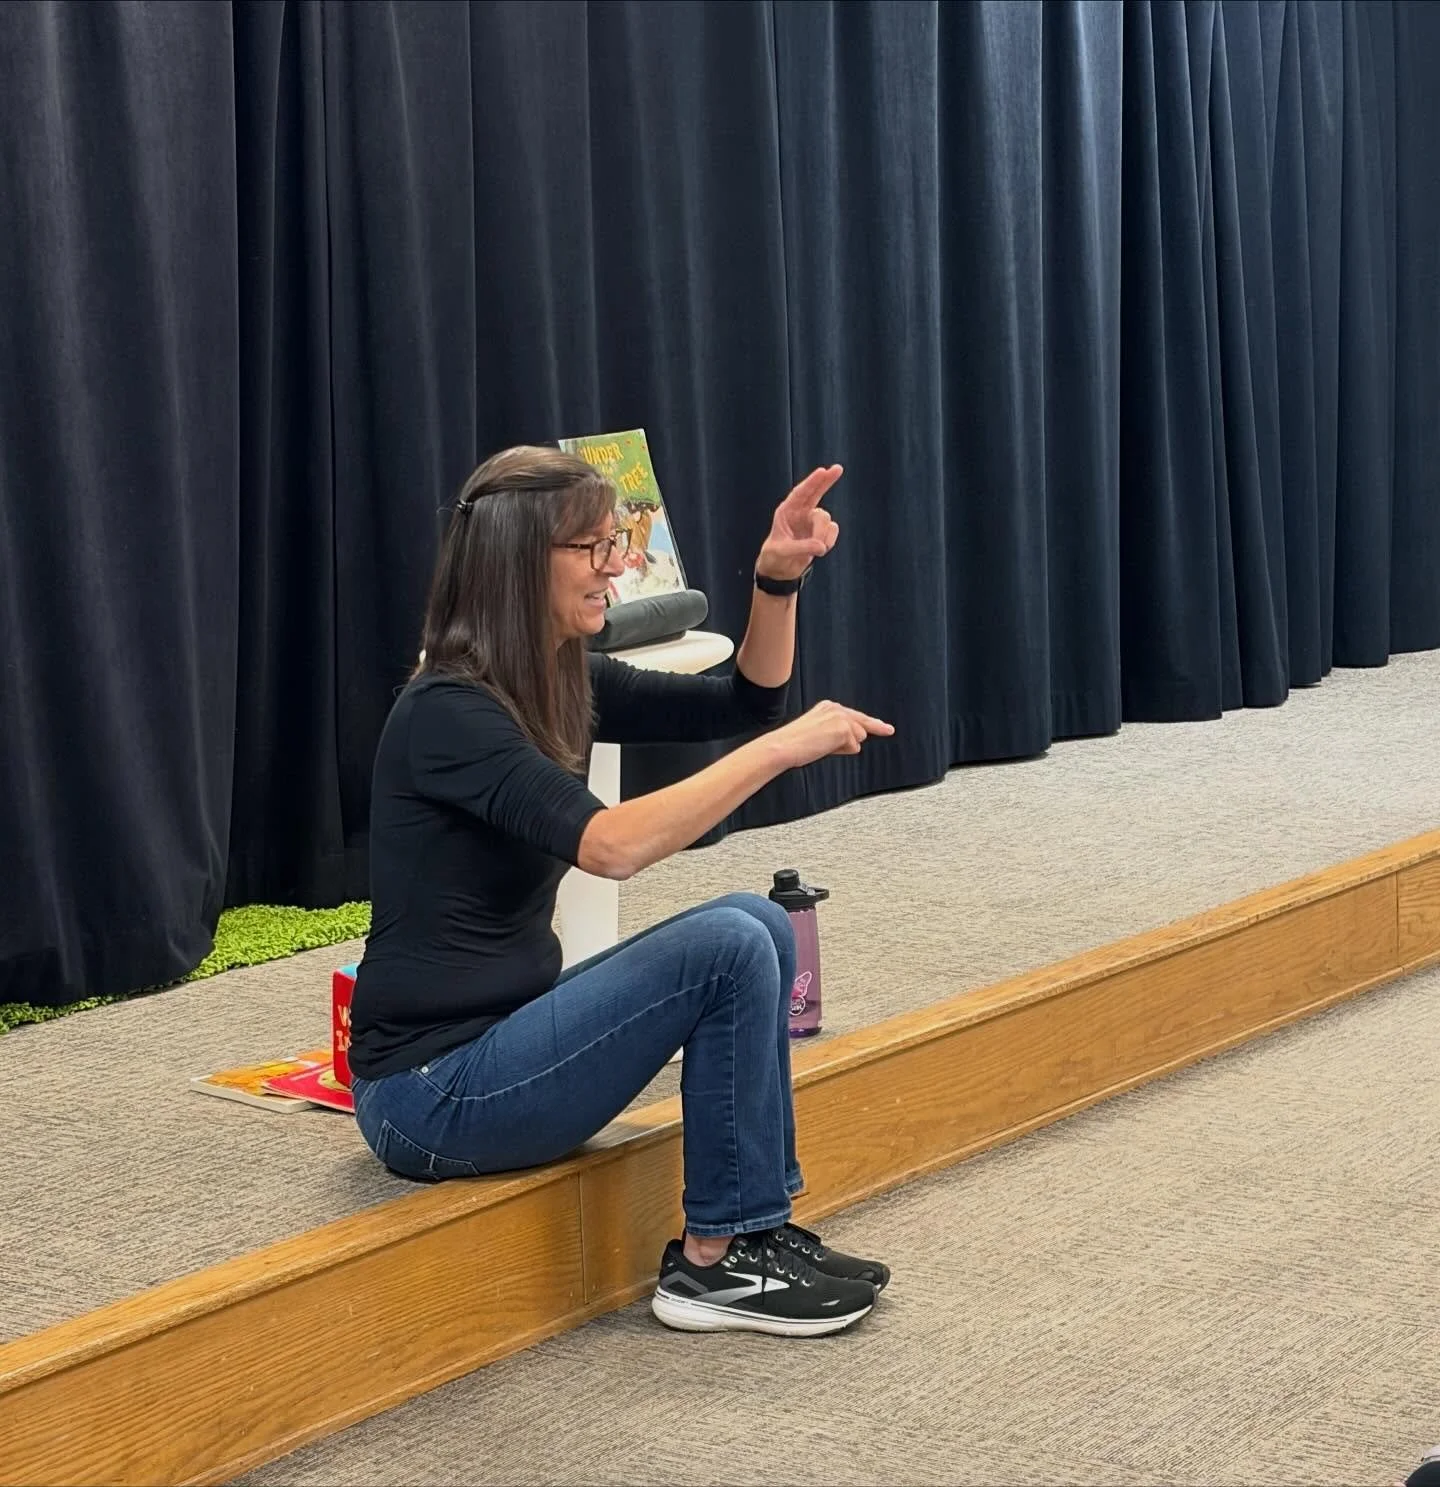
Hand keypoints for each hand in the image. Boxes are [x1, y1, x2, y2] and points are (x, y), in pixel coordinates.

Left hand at [755, 464, 842, 580]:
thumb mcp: (783, 552)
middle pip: (816, 493)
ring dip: (823, 534)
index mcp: (786, 511)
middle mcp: (800, 513)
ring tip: (817, 549)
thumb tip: (821, 546)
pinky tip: (822, 549)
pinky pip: (832, 530)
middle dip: (826, 481)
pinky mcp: (820, 532)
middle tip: (838, 468)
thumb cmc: (774, 557)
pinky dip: (830, 540)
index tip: (822, 471)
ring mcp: (811, 522)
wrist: (780, 570)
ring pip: (825, 519)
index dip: (812, 482)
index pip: (800, 493)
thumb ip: (801, 548)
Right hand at [773, 700, 893, 769]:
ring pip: (859, 736)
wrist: (784, 747)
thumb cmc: (795, 744)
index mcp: (828, 706)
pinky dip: (843, 751)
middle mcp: (835, 708)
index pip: (854, 715)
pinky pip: (854, 746)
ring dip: (846, 747)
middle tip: (890, 730)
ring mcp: (840, 717)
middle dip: (876, 727)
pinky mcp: (844, 729)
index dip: (870, 722)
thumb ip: (836, 733)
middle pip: (862, 723)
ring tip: (824, 747)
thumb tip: (855, 743)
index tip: (883, 725)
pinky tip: (826, 749)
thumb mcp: (817, 733)